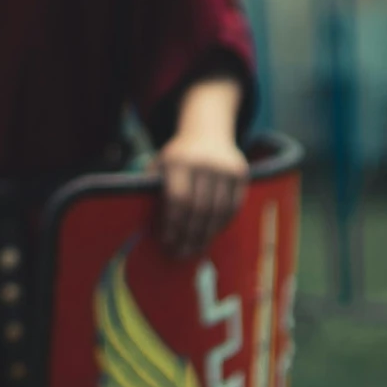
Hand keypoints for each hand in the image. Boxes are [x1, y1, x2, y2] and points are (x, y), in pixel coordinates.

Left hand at [154, 129, 247, 256]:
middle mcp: (204, 164)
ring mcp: (225, 169)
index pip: (178, 199)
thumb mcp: (160, 165)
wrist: (208, 132)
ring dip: (205, 236)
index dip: (172, 224)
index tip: (166, 242)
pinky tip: (209, 236)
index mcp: (179, 161)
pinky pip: (232, 208)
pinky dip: (220, 225)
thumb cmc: (177, 157)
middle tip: (180, 253)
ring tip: (194, 250)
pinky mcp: (241, 174)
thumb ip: (154, 190)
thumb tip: (146, 227)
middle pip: (199, 210)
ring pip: (217, 212)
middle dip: (188, 236)